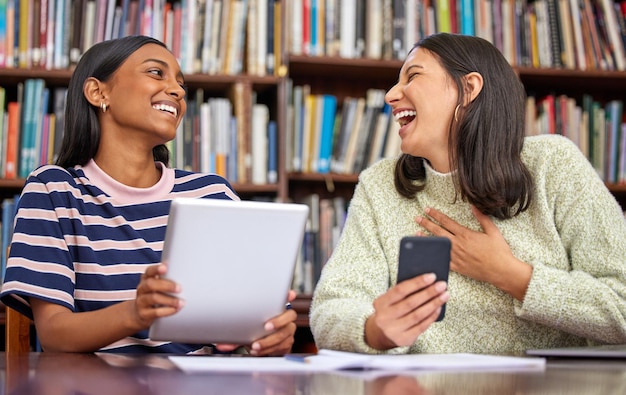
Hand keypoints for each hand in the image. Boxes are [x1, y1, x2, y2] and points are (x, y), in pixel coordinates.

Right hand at [133, 264, 183, 327]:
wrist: (140, 313)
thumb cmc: (155, 295)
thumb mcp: (158, 284)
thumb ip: (168, 277)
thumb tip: (186, 269)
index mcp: (146, 278)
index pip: (149, 271)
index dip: (156, 269)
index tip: (165, 267)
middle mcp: (142, 289)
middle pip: (150, 284)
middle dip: (166, 285)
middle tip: (180, 288)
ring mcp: (141, 301)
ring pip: (153, 298)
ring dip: (169, 300)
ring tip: (182, 302)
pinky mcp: (144, 314)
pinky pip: (155, 312)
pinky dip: (167, 311)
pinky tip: (175, 310)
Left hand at [216, 290, 297, 355]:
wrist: (260, 343)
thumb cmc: (253, 328)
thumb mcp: (245, 324)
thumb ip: (235, 327)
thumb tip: (221, 340)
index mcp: (277, 307)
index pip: (286, 297)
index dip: (288, 295)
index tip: (288, 295)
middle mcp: (286, 317)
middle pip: (290, 316)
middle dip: (278, 321)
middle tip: (267, 327)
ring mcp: (288, 330)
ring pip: (284, 334)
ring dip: (269, 341)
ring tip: (256, 345)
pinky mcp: (287, 343)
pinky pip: (281, 346)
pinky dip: (268, 349)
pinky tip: (259, 350)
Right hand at [365, 274, 448, 349]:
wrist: (380, 334)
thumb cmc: (390, 311)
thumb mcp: (390, 300)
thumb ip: (403, 292)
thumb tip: (426, 282)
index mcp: (380, 303)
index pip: (400, 290)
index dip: (417, 283)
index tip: (432, 276)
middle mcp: (385, 317)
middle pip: (411, 303)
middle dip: (429, 293)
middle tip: (442, 285)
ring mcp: (394, 330)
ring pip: (418, 315)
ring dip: (434, 304)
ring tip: (444, 295)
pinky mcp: (404, 339)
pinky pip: (422, 326)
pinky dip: (432, 316)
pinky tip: (439, 308)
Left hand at [416, 206, 531, 299]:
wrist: (501, 270)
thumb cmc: (499, 251)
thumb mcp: (492, 231)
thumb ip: (482, 217)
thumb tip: (473, 206)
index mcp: (465, 234)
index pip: (446, 222)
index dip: (436, 215)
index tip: (427, 210)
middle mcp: (458, 244)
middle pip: (438, 232)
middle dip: (426, 224)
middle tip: (417, 218)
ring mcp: (456, 256)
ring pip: (437, 246)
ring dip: (426, 239)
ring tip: (416, 234)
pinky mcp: (457, 267)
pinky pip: (441, 260)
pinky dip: (432, 255)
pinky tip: (426, 252)